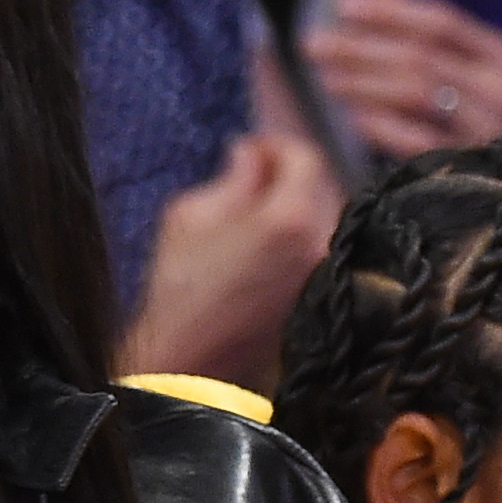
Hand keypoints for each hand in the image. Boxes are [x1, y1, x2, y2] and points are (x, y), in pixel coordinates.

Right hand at [120, 131, 341, 386]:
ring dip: (295, 205)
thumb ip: (232, 177)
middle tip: (252, 175)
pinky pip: (317, 247)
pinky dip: (298, 235)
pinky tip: (266, 243)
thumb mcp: (191, 214)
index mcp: (290, 215)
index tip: (254, 147)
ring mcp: (322, 270)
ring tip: (256, 211)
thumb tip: (250, 153)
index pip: (305, 157)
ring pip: (321, 217)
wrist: (186, 357)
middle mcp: (319, 241)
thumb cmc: (178, 286)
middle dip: (287, 175)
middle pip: (320, 186)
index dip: (278, 145)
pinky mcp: (317, 293)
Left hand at [301, 0, 501, 161]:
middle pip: (425, 55)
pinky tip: (350, 115)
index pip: (442, 21)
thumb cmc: (434, 114)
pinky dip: (381, 124)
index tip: (340, 5)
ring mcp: (488, 131)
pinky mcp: (465, 168)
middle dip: (363, 47)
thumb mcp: (417, 54)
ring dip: (364, 81)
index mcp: (497, 55)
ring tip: (324, 77)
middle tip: (313, 42)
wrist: (458, 195)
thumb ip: (393, 4)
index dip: (389, 10)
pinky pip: (418, 140)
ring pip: (419, 93)